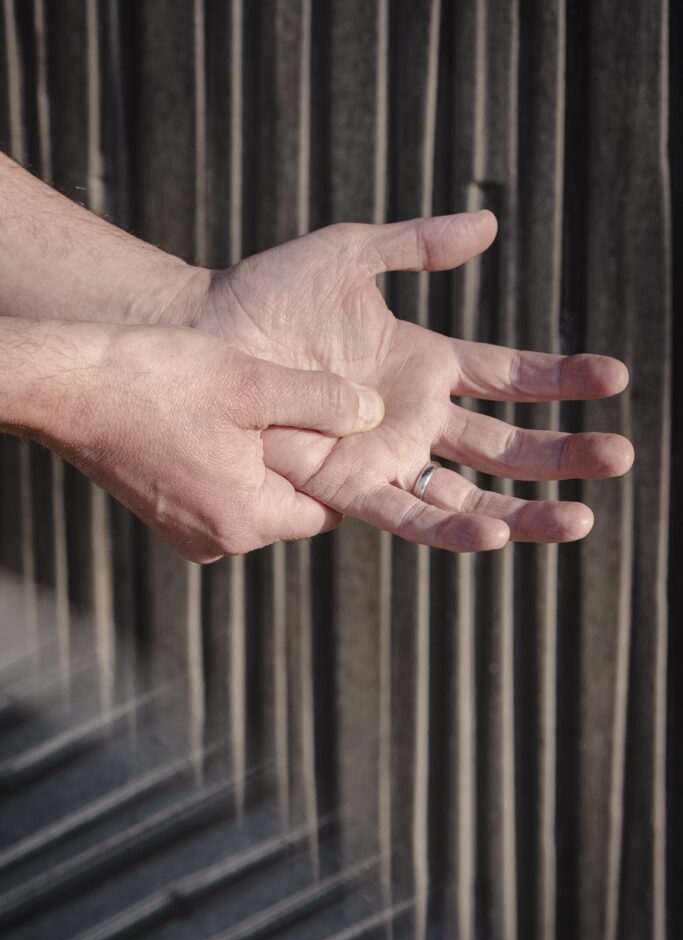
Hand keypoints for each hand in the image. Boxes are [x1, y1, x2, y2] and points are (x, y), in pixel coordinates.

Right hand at [32, 322, 384, 561]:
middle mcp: (217, 542)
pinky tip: (211, 421)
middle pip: (291, 507)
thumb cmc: (155, 380)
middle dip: (298, 462)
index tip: (339, 426)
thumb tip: (375, 413)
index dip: (339, 468)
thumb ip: (326, 401)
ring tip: (246, 410)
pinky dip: (227, 464)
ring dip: (260, 460)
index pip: (328, 511)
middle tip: (290, 408)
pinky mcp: (164, 515)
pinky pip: (218, 495)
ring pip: (255, 498)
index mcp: (246, 520)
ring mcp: (185, 532)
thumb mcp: (254, 382)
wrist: (66, 385)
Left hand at [181, 211, 632, 550]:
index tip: (615, 376)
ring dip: (526, 510)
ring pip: (471, 492)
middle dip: (564, 453)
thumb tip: (489, 226)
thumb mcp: (352, 254)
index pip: (511, 378)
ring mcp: (387, 457)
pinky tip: (497, 536)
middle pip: (507, 445)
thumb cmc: (271, 294)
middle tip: (621, 456)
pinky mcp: (350, 487)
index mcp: (426, 365)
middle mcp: (416, 419)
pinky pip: (409, 514)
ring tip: (581, 520)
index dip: (562, 378)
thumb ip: (418, 244)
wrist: (210, 336)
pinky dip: (453, 527)